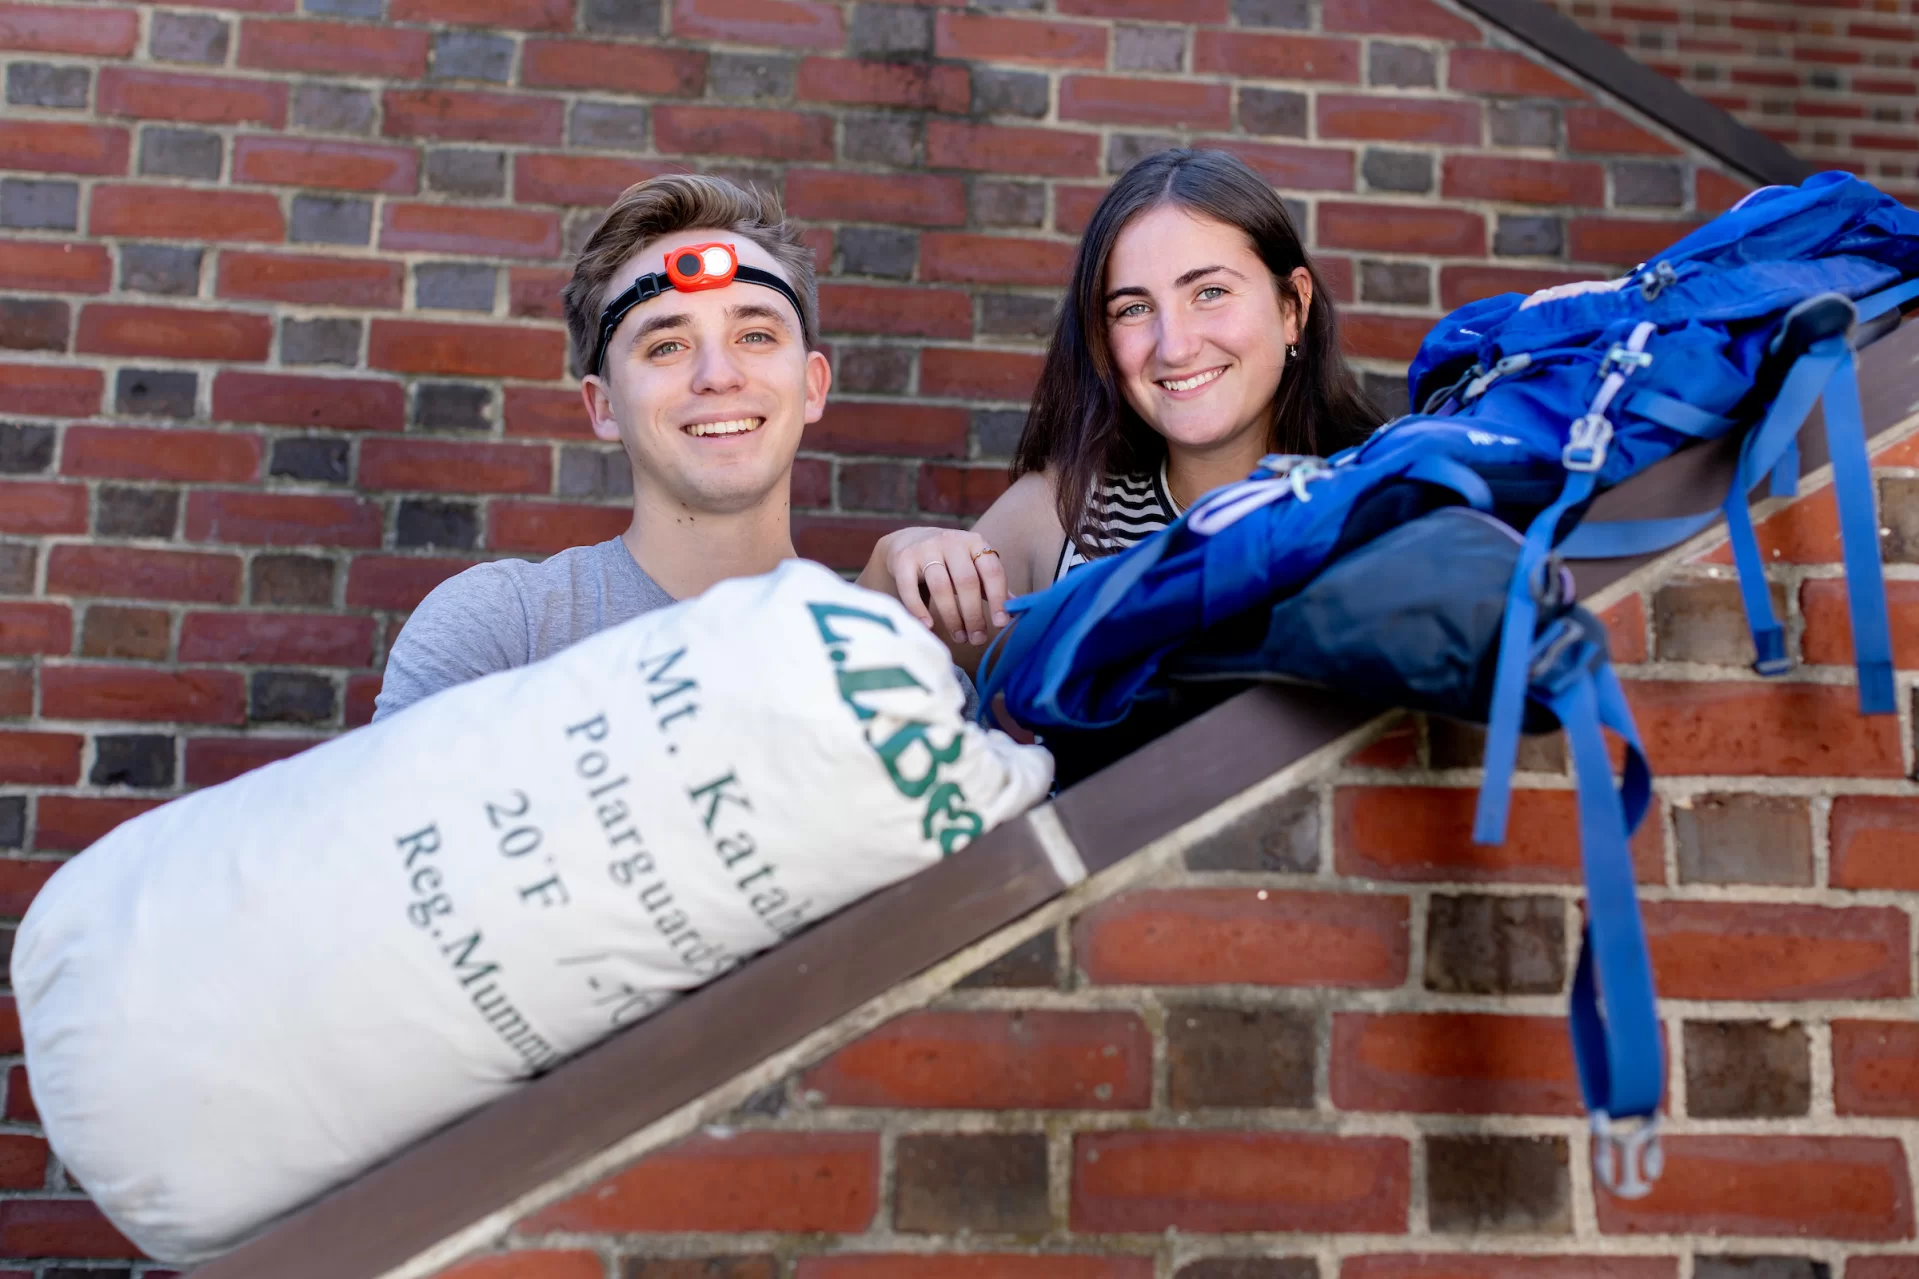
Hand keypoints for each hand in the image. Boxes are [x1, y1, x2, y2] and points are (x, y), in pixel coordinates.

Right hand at [863, 526, 1009, 646]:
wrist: (907, 542)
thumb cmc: (948, 561)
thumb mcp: (972, 565)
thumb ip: (991, 585)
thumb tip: (1016, 607)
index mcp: (975, 543)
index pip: (992, 571)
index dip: (998, 599)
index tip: (1000, 624)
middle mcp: (952, 541)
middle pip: (966, 581)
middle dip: (973, 614)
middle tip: (976, 640)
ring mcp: (926, 548)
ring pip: (941, 586)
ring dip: (951, 617)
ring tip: (959, 637)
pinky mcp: (903, 559)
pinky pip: (910, 587)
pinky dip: (918, 609)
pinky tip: (928, 626)